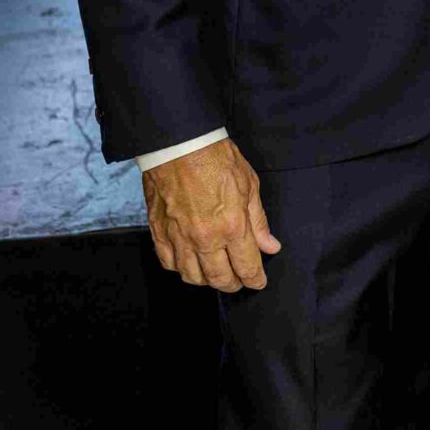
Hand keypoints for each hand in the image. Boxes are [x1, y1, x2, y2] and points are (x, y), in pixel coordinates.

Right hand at [142, 138, 280, 291]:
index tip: (258, 282)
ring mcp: (179, 238)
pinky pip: (168, 263)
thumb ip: (259, 221)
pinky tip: (189, 263)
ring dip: (206, 280)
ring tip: (215, 273)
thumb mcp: (249, 185)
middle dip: (233, 284)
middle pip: (220, 278)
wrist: (178, 144)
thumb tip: (270, 246)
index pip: (247, 266)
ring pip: (192, 276)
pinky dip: (180, 268)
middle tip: (239, 281)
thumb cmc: (215, 158)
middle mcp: (205, 238)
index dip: (255, 279)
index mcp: (232, 226)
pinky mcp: (159, 232)